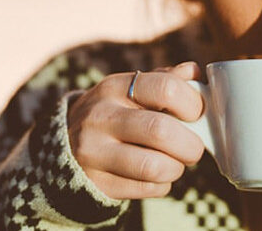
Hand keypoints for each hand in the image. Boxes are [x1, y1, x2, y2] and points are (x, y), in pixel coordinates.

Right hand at [67, 62, 204, 198]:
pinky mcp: (97, 183)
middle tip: (193, 147)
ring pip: (154, 166)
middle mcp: (101, 117)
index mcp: (115, 87)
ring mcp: (94, 152)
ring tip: (174, 163)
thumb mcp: (130, 89)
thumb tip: (195, 73)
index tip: (197, 114)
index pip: (166, 88)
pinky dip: (161, 185)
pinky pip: (147, 188)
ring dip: (176, 168)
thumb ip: (164, 79)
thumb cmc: (114, 113)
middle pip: (161, 131)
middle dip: (190, 144)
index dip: (193, 104)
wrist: (65, 145)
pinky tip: (155, 175)